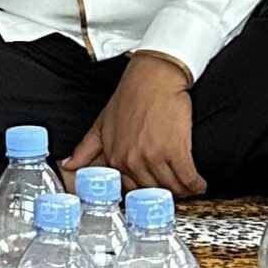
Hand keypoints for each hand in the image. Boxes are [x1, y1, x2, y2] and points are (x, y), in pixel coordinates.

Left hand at [66, 52, 202, 196]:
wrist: (154, 74)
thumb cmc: (132, 95)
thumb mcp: (102, 121)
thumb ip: (86, 147)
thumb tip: (68, 165)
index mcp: (115, 156)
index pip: (131, 189)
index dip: (145, 191)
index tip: (154, 190)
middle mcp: (132, 160)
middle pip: (153, 191)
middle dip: (166, 193)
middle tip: (175, 188)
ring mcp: (153, 156)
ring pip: (172, 188)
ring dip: (183, 190)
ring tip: (188, 185)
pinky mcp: (175, 150)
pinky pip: (188, 179)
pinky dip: (196, 184)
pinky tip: (199, 182)